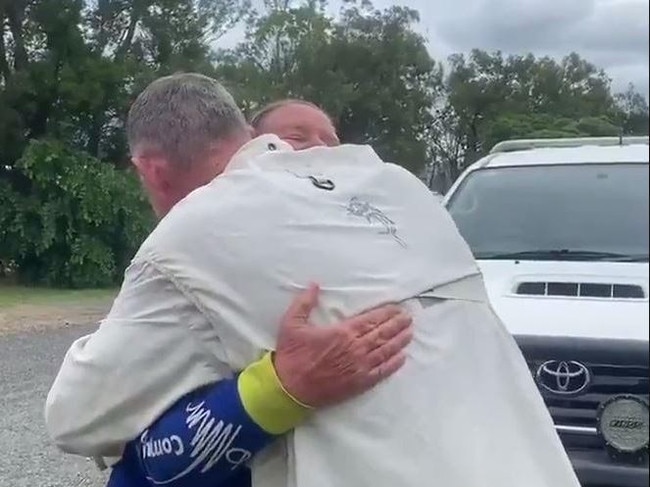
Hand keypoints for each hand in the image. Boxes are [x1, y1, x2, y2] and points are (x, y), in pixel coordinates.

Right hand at [273, 283, 412, 407]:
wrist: (290, 389)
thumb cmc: (291, 355)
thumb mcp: (291, 323)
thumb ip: (304, 303)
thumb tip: (314, 285)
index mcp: (343, 332)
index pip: (371, 320)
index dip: (386, 314)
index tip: (397, 309)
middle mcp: (356, 348)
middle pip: (382, 334)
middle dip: (397, 325)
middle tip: (409, 318)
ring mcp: (359, 367)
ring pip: (385, 351)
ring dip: (399, 341)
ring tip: (410, 333)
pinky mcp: (359, 383)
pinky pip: (381, 372)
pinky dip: (393, 364)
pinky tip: (402, 358)